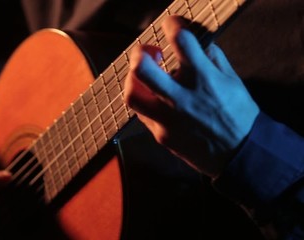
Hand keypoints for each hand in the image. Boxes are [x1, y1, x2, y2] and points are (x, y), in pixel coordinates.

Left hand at [124, 16, 259, 177]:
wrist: (240, 155)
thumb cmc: (239, 114)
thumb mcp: (232, 80)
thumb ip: (211, 57)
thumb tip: (194, 41)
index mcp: (203, 79)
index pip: (180, 41)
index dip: (172, 25)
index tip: (172, 25)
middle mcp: (181, 98)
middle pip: (142, 69)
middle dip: (140, 53)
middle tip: (148, 53)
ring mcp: (168, 120)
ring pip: (132, 94)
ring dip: (134, 79)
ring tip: (146, 77)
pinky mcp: (161, 136)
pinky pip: (142, 114)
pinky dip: (145, 100)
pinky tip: (156, 98)